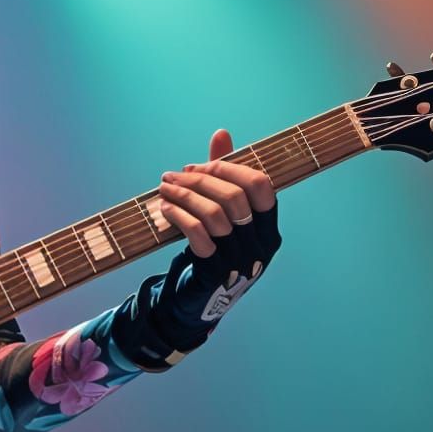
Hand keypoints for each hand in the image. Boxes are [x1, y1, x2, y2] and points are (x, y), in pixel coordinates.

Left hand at [148, 127, 280, 349]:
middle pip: (233, 197)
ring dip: (183, 196)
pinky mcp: (214, 272)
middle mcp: (260, 244)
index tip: (201, 165)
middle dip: (199, 179)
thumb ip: (224, 174)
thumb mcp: (221, 211)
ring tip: (164, 189)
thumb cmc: (213, 246)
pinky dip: (178, 217)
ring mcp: (239, 260)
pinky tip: (165, 210)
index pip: (261, 185)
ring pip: (213, 214)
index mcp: (268, 226)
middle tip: (173, 176)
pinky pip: (197, 235)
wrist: (198, 298)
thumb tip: (221, 134)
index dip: (230, 168)